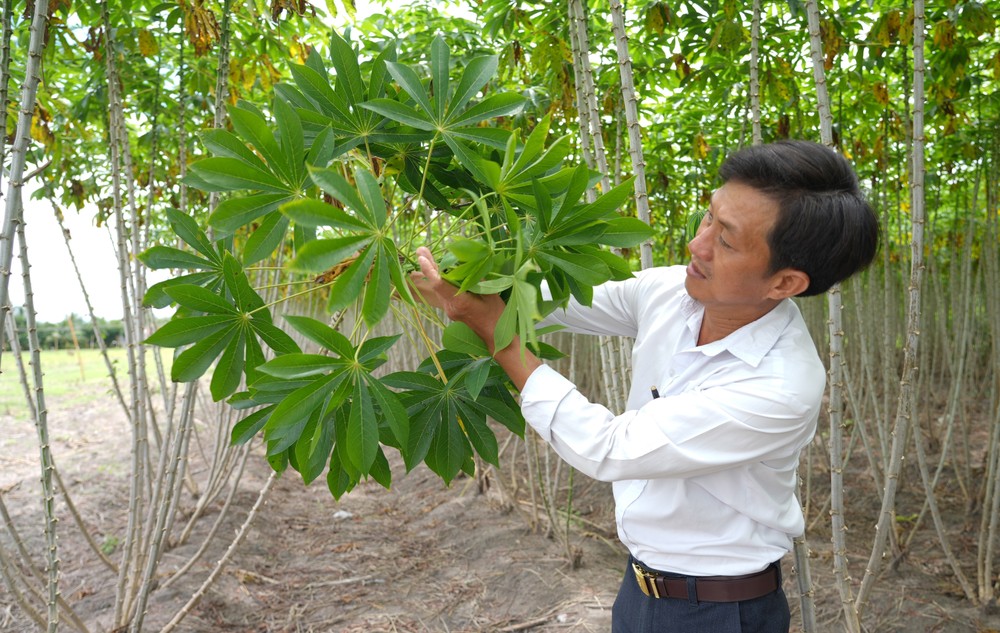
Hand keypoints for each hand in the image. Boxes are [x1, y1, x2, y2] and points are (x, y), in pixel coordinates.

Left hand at [410, 246, 540, 388]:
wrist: (495, 337)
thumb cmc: (496, 316)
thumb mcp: (491, 295)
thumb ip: (478, 281)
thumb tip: (468, 265)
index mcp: (460, 302)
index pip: (440, 285)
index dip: (430, 270)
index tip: (421, 258)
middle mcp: (450, 306)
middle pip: (436, 284)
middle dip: (428, 266)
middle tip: (420, 249)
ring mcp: (450, 309)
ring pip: (439, 287)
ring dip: (433, 271)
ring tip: (425, 254)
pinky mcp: (452, 309)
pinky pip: (444, 291)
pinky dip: (441, 279)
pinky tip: (440, 268)